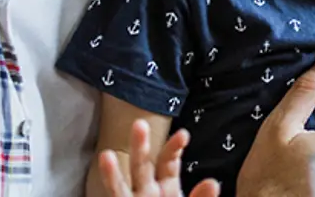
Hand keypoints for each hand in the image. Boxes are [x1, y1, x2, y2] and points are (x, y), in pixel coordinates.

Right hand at [96, 121, 218, 196]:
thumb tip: (212, 182)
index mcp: (167, 189)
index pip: (168, 162)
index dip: (174, 148)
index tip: (183, 135)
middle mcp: (147, 194)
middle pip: (143, 167)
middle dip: (141, 148)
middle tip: (140, 124)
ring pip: (122, 188)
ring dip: (113, 173)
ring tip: (106, 155)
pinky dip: (110, 187)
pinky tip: (102, 182)